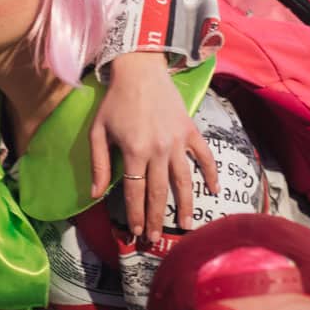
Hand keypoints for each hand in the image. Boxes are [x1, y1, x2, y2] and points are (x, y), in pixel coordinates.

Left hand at [90, 52, 218, 245]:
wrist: (140, 71)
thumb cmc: (115, 102)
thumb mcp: (98, 131)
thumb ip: (98, 164)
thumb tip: (95, 195)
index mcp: (134, 151)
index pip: (135, 191)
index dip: (136, 214)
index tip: (136, 232)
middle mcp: (158, 149)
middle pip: (159, 192)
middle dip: (157, 218)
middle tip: (156, 238)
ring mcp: (178, 141)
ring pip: (183, 180)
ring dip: (184, 205)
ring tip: (186, 226)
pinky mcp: (191, 131)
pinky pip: (205, 156)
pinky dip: (211, 174)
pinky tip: (213, 191)